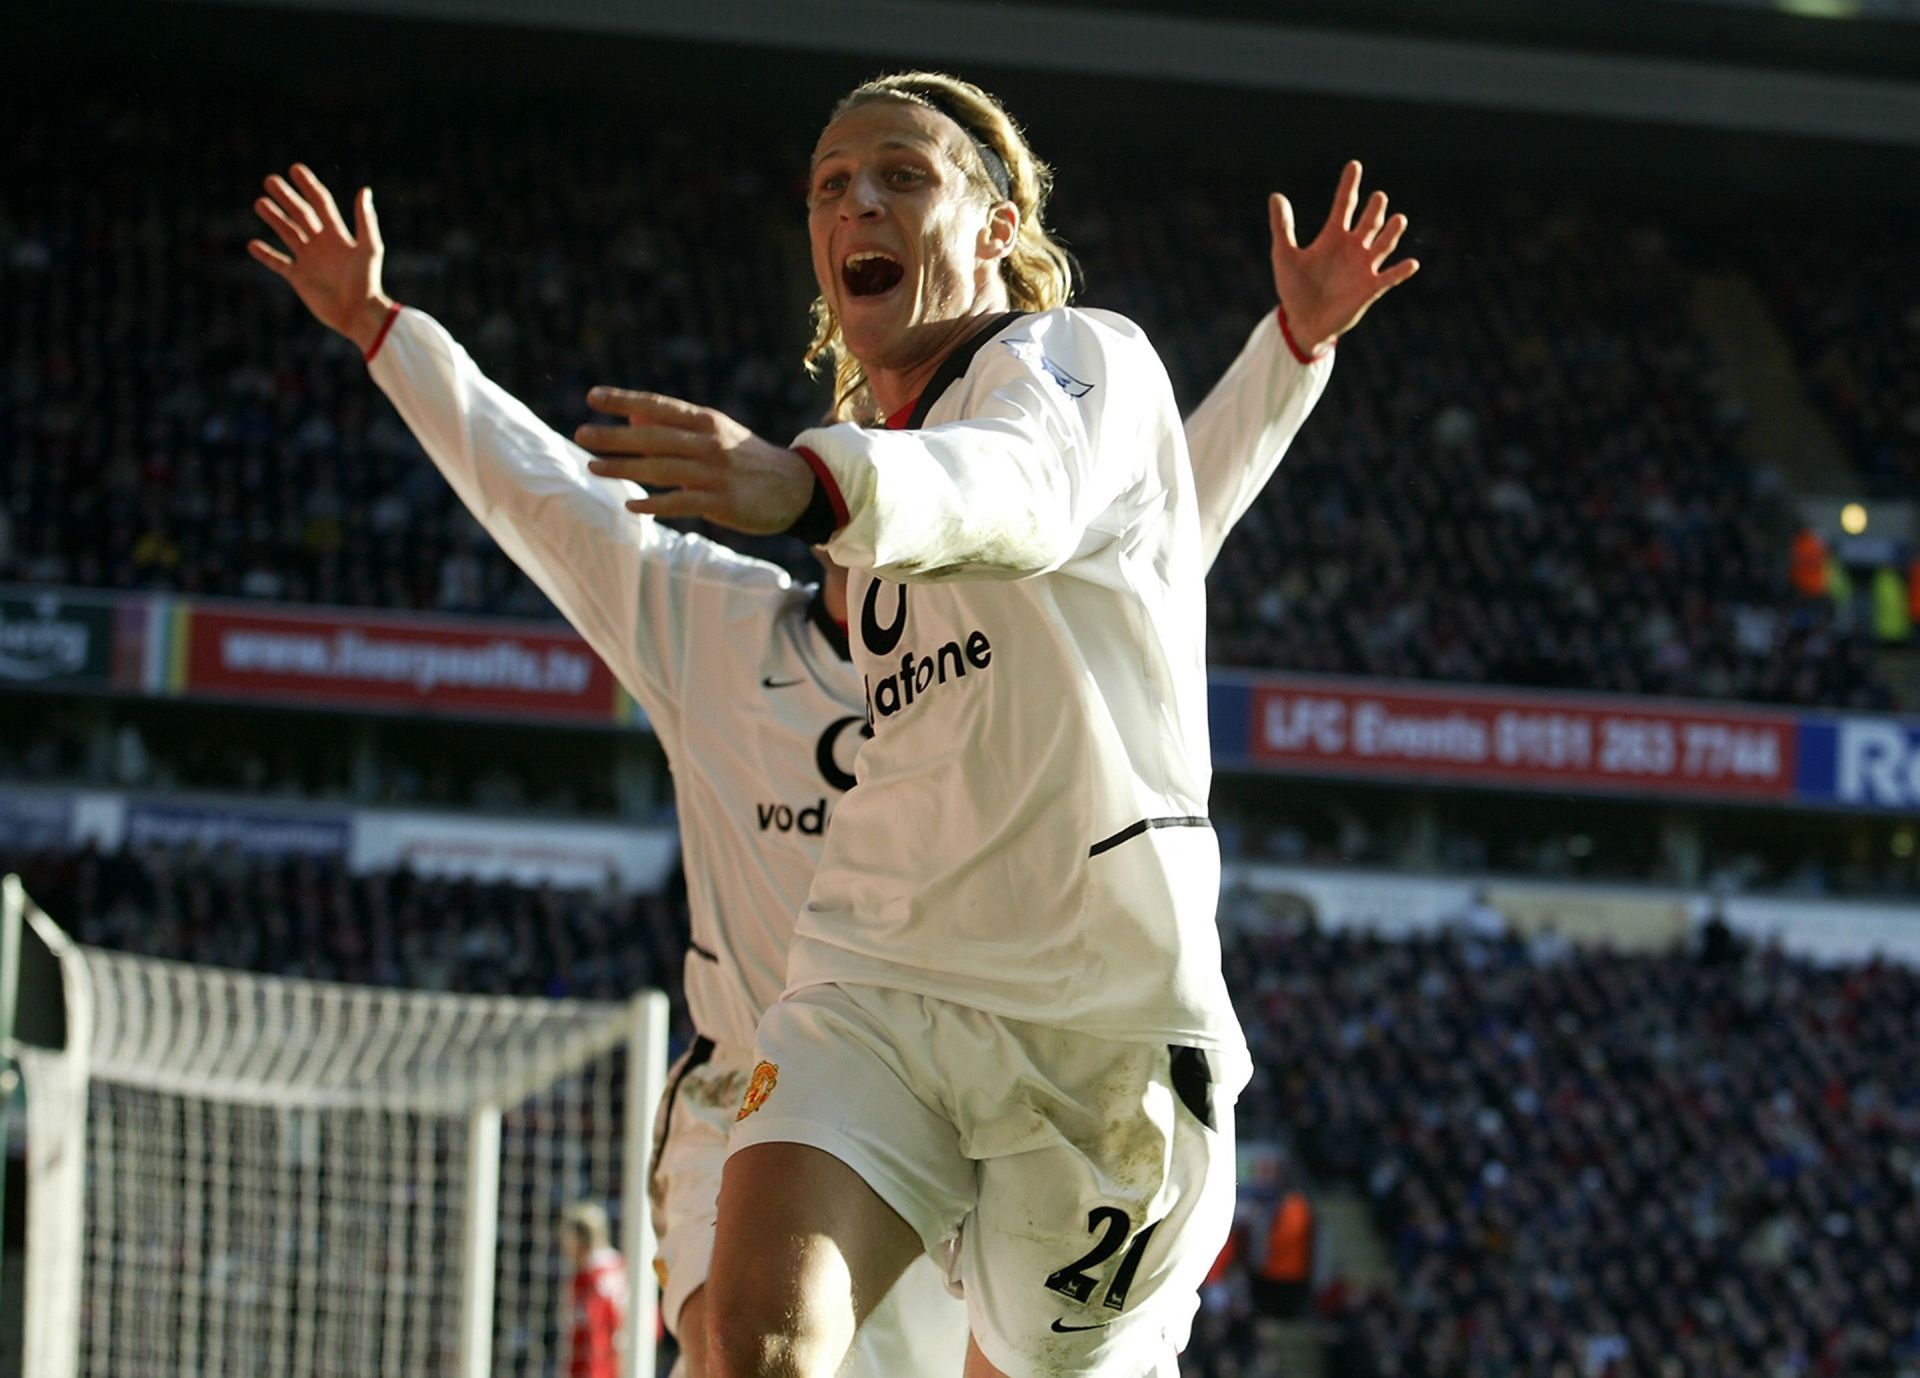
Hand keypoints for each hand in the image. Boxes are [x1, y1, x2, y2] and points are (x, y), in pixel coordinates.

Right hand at [247, 163, 394, 352]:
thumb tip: (365, 190)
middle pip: (300, 214)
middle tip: (270, 180)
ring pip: (288, 233)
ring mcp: (309, 260)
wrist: (359, 315)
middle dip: (286, 197)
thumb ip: (365, 221)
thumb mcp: (369, 249)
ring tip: (260, 203)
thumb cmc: (367, 282)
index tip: (295, 169)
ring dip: (275, 218)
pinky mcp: (299, 278)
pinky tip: (252, 244)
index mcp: (338, 235)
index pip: (321, 203)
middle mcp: (322, 244)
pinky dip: (266, 254)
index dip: (309, 186)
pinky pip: (279, 263)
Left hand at [578, 390, 815, 534]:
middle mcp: (709, 442)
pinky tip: (631, 505)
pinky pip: (682, 503)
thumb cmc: (746, 459)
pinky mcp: (722, 502)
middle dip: (615, 435)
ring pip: (662, 468)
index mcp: (706, 421)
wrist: (796, 488)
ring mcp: (716, 473)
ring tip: (594, 467)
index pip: (659, 406)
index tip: (593, 396)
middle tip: (581, 433)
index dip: (625, 400)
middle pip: (654, 437)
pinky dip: (655, 504)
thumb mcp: (715, 434)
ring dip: (625, 467)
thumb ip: (674, 427)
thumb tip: (630, 417)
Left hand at [1269, 160, 1418, 357]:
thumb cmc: (1294, 289)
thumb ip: (1282, 227)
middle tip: (1378, 197)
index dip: (1349, 186)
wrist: (1302, 323)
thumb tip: (1276, 195)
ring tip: (1398, 219)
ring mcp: (1363, 267)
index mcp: (1332, 237)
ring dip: (1391, 233)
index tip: (1354, 165)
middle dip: (1374, 210)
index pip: (1344, 205)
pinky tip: (1411, 263)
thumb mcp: (1285, 255)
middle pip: (1369, 221)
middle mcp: (1352, 248)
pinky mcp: (1370, 288)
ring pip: (1383, 244)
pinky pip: (1389, 278)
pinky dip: (1400, 271)